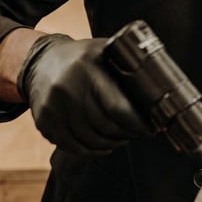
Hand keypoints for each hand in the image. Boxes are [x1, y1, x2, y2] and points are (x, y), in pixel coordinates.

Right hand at [17, 34, 150, 153]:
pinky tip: (104, 146)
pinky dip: (91, 150)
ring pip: (90, 140)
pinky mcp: (44, 121)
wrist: (41, 61)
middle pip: (105, 127)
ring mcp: (53, 106)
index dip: (137, 123)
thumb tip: (160, 88)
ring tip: (122, 138)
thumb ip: (127, 65)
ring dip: (112, 144)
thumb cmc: (84, 58)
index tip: (152, 127)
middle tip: (138, 133)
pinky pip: (72, 146)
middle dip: (127, 134)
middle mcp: (68, 88)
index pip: (118, 107)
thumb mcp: (105, 51)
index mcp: (88, 68)